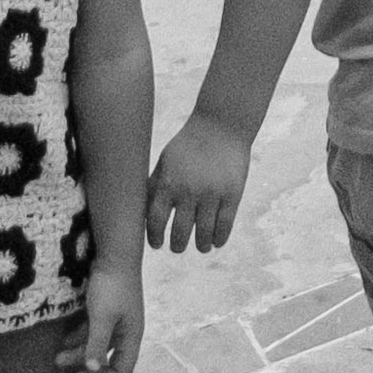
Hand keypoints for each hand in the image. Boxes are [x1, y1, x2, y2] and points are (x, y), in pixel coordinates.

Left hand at [66, 257, 146, 372]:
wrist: (115, 253)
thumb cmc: (112, 287)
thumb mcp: (102, 318)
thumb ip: (96, 344)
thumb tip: (92, 369)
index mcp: (132, 336)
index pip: (123, 369)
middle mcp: (126, 331)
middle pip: (109, 360)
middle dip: (89, 370)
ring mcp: (116, 319)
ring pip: (98, 344)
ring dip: (79, 353)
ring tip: (58, 358)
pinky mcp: (106, 309)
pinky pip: (93, 330)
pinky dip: (80, 337)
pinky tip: (64, 340)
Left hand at [141, 112, 255, 251]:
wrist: (221, 125)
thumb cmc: (188, 145)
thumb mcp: (165, 162)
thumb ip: (154, 187)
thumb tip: (140, 214)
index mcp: (168, 183)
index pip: (156, 221)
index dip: (154, 237)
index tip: (157, 244)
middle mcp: (189, 191)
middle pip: (180, 233)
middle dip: (177, 245)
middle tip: (178, 247)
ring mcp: (212, 194)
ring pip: (204, 234)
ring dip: (201, 245)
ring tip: (201, 246)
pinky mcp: (232, 194)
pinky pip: (224, 226)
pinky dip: (219, 238)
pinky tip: (216, 241)